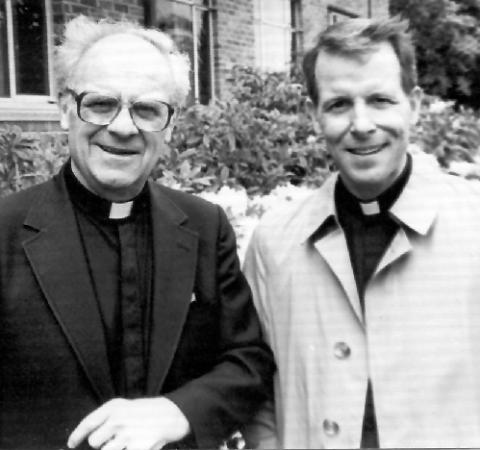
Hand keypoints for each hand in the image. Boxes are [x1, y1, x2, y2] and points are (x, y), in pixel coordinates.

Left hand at [67, 397, 189, 449]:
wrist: (172, 414)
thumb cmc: (145, 412)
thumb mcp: (125, 406)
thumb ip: (106, 419)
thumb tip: (87, 438)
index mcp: (114, 407)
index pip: (88, 423)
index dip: (76, 435)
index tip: (71, 444)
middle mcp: (117, 419)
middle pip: (94, 442)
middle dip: (102, 443)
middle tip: (117, 438)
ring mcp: (126, 435)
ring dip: (114, 449)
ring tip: (127, 442)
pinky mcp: (137, 448)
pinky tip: (134, 445)